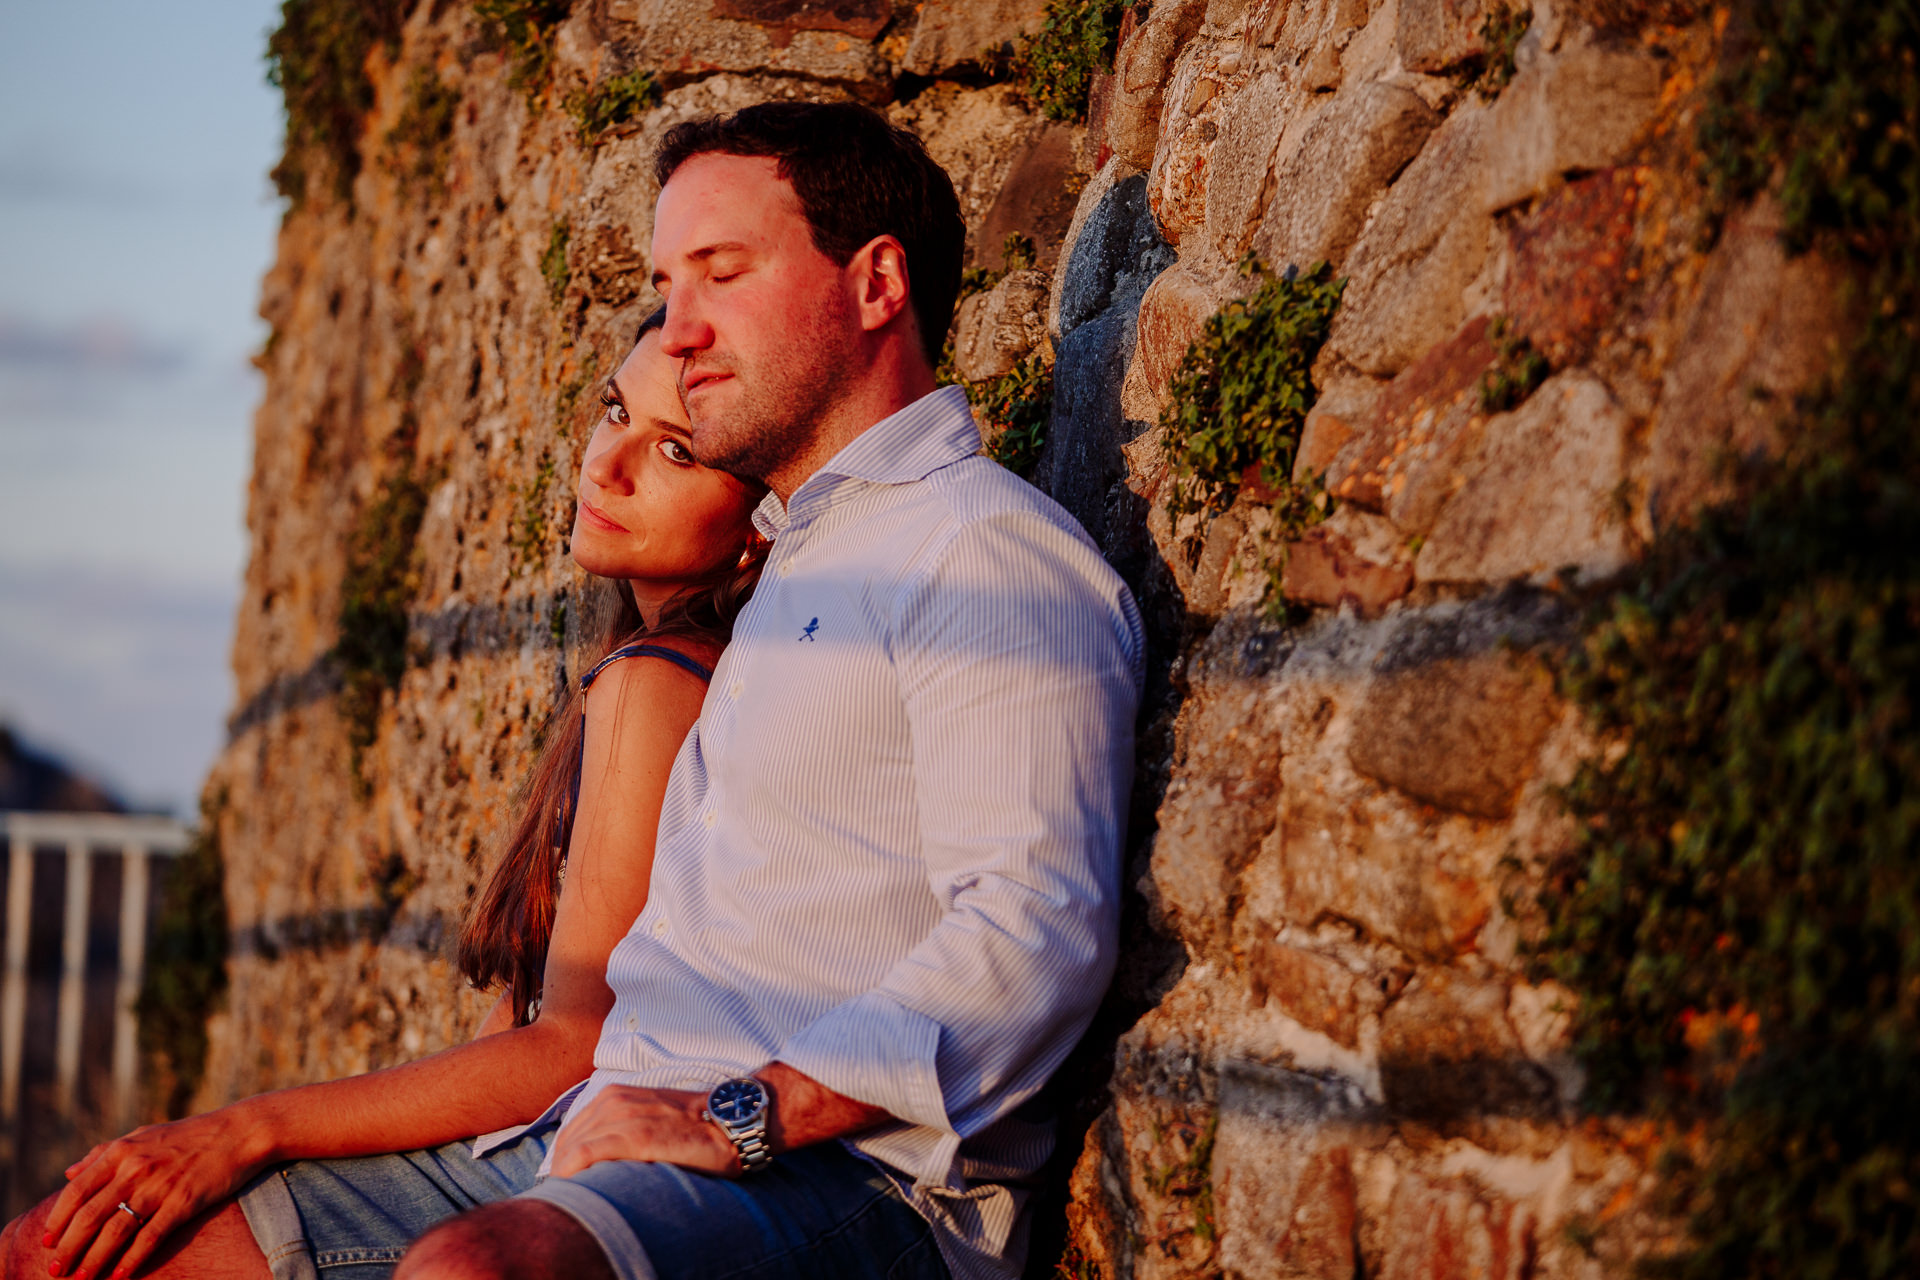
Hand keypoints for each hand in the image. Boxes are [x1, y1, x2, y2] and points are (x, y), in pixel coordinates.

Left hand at [42, 1109, 268, 1278]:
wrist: (239, 1132)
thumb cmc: (190, 1135)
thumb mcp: (143, 1135)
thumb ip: (105, 1153)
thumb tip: (70, 1174)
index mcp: (122, 1151)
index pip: (76, 1191)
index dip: (58, 1220)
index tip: (48, 1242)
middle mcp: (136, 1168)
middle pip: (90, 1216)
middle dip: (69, 1248)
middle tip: (57, 1270)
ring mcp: (160, 1186)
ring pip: (115, 1230)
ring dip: (94, 1259)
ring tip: (82, 1279)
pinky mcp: (184, 1202)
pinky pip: (151, 1236)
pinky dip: (132, 1259)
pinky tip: (120, 1275)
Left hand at [547, 1085, 740, 1178]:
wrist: (730, 1122)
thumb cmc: (695, 1127)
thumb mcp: (651, 1116)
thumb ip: (625, 1127)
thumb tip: (600, 1158)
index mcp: (615, 1095)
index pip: (573, 1131)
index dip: (566, 1159)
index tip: (570, 1182)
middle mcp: (614, 1100)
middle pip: (567, 1141)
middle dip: (562, 1170)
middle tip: (570, 1195)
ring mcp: (623, 1116)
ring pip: (570, 1149)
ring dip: (566, 1176)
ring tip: (575, 1198)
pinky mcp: (634, 1136)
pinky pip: (584, 1155)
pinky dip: (572, 1174)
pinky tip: (576, 1191)